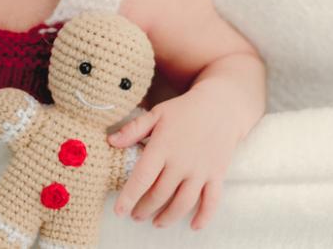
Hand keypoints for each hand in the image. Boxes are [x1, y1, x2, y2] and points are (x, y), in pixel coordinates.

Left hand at [107, 85, 242, 230]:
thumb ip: (133, 129)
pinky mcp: (217, 174)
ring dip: (168, 217)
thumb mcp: (157, 114)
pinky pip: (211, 201)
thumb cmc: (184, 110)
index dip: (129, 197)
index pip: (142, 178)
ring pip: (183, 203)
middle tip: (136, 215)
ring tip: (156, 223)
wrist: (221, 106)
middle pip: (159, 195)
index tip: (119, 211)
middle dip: (144, 209)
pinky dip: (203, 217)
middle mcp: (182, 162)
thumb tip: (111, 141)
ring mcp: (201, 170)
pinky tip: (193, 226)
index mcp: (163, 147)